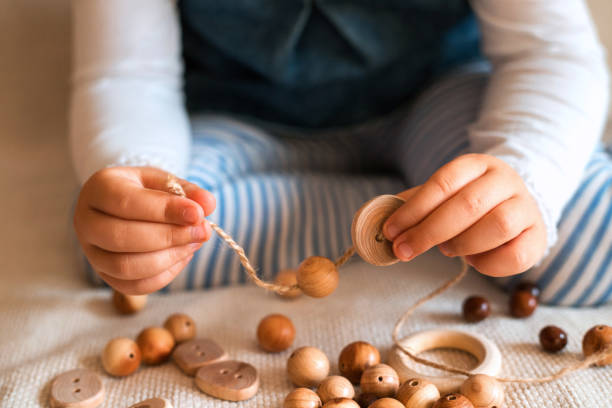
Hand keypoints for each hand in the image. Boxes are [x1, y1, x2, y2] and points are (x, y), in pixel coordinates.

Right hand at [74, 166, 215, 293]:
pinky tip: (182, 256)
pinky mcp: (104, 275)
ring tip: (194, 243)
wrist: (125, 205)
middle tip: (202, 231)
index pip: (126, 203)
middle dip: (169, 237)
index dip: (165, 211)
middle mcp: (86, 221)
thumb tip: (207, 204)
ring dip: (168, 258)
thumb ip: (187, 192)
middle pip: (121, 238)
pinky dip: (164, 275)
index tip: (197, 214)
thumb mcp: (165, 182)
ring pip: (126, 267)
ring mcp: (91, 252)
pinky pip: (133, 286)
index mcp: (98, 188)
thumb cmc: (146, 191)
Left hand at [383, 154, 546, 276]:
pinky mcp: (539, 237)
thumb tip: (379, 219)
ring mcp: (527, 207)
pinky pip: (516, 255)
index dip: (413, 209)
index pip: (443, 182)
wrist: (515, 204)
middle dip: (428, 232)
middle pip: (468, 205)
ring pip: (498, 226)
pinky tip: (474, 260)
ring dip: (462, 243)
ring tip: (446, 249)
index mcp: (477, 164)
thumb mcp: (441, 194)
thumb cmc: (468, 202)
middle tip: (403, 250)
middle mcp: (506, 181)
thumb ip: (414, 205)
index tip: (390, 230)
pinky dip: (488, 264)